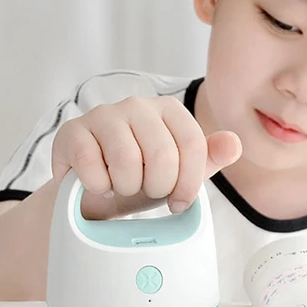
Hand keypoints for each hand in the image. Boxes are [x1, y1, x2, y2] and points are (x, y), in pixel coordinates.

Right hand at [51, 96, 240, 216]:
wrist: (93, 189)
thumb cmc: (141, 176)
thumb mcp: (180, 171)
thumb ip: (209, 157)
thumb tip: (234, 144)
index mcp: (169, 110)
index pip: (194, 146)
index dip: (189, 183)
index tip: (180, 202)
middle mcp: (137, 104)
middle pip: (163, 156)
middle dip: (157, 188)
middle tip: (147, 192)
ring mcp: (103, 115)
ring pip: (127, 163)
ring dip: (127, 188)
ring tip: (124, 186)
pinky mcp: (73, 132)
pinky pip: (93, 168)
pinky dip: (99, 187)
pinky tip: (99, 184)